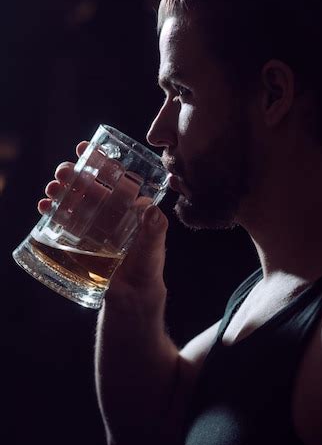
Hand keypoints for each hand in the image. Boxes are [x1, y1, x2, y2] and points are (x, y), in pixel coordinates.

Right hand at [38, 141, 168, 311]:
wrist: (132, 297)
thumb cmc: (148, 268)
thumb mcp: (154, 247)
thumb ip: (155, 230)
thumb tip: (152, 209)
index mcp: (127, 206)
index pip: (112, 177)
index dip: (99, 161)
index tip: (87, 147)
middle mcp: (108, 211)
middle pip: (87, 185)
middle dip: (74, 174)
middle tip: (64, 170)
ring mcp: (91, 225)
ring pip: (72, 200)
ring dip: (60, 190)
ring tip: (52, 188)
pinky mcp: (77, 240)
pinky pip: (62, 221)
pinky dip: (51, 212)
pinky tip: (44, 207)